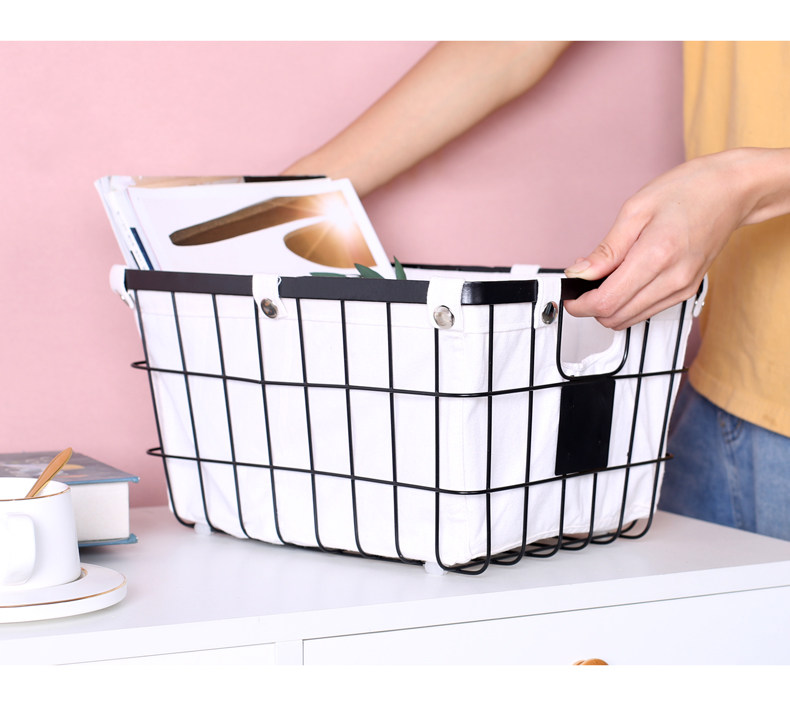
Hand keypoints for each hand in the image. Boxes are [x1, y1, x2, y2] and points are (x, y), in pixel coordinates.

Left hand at [563, 148, 789, 328]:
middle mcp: (672, 279)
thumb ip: (606, 249)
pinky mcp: (687, 291)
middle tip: (582, 286)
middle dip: (592, 308)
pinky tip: (623, 282)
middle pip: (616, 317)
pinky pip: (647, 311)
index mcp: (656, 255)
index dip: (581, 305)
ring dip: (609, 308)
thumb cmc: (688, 191)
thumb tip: (579, 273)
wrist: (732, 191)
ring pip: (631, 319)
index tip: (570, 295)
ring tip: (603, 280)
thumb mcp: (636, 210)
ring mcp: (682, 289)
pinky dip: (627, 304)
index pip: (607, 301)